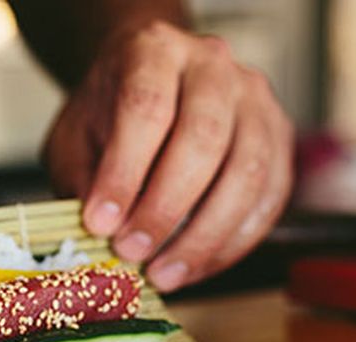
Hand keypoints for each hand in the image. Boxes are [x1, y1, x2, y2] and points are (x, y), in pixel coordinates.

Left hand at [44, 21, 293, 291]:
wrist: (148, 80)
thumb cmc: (109, 112)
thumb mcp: (76, 137)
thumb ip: (84, 179)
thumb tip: (100, 233)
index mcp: (155, 52)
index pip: (146, 109)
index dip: (124, 173)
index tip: (100, 224)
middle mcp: (213, 67)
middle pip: (203, 139)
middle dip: (165, 209)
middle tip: (132, 253)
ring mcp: (254, 100)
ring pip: (246, 173)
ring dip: (203, 236)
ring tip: (164, 274)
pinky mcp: (279, 137)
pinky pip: (268, 199)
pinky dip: (232, 243)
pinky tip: (195, 267)